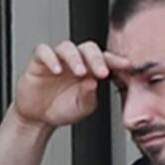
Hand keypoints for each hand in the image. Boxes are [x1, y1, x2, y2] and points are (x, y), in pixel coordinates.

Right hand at [13, 39, 129, 132]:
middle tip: (101, 71)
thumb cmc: (62, 109)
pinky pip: (43, 51)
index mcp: (90, 70)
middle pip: (88, 48)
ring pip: (67, 47)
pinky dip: (50, 58)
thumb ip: (89, 97)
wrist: (39, 118)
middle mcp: (75, 61)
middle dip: (96, 58)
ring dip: (75, 58)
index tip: (126, 65)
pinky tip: (56, 70)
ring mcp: (57, 59)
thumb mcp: (82, 108)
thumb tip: (93, 82)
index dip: (116, 60)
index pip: (105, 59)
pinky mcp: (39, 61)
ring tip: (79, 72)